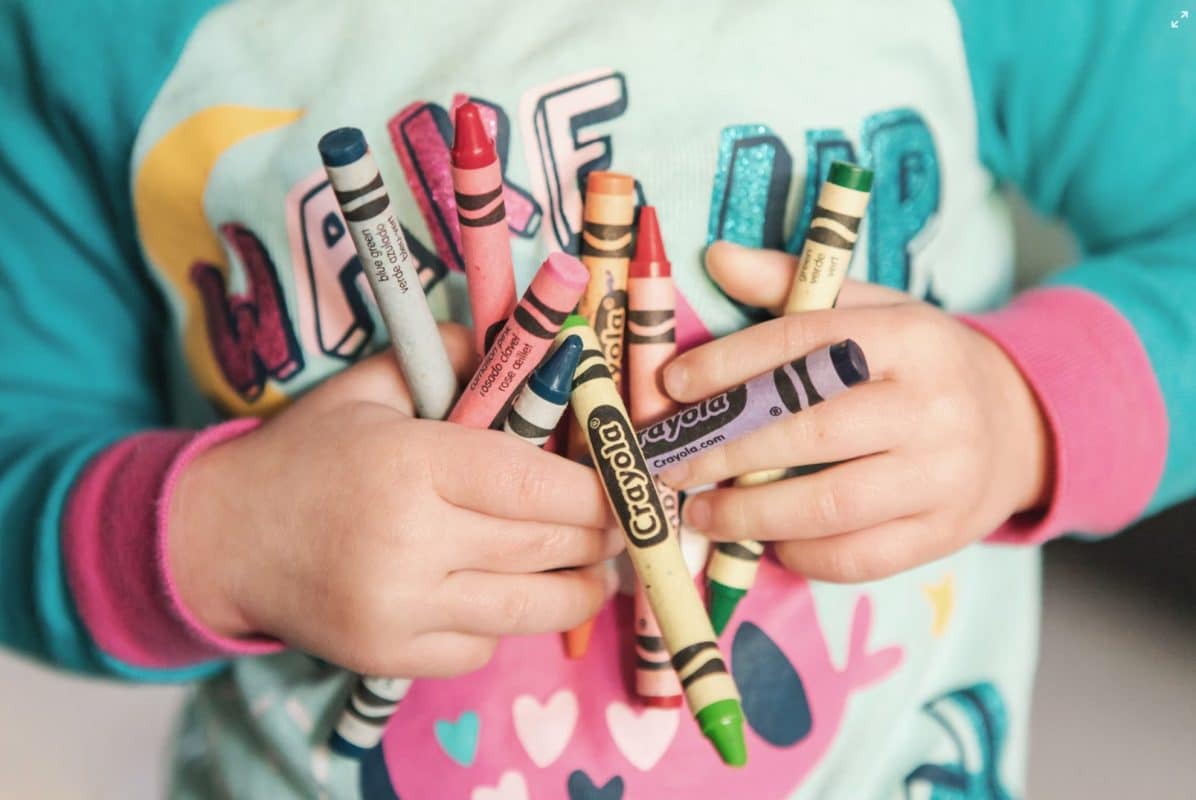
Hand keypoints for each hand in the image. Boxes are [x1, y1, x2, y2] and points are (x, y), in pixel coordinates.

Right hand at [169, 323, 618, 677]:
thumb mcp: (371, 386)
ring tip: (594, 568)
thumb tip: (531, 343)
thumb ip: (451, 355)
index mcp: (412, 462)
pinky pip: (484, 647)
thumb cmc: (308, 454)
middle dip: (602, 536)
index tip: (627, 484)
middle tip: (625, 523)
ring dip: (579, 588)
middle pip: (547, 546)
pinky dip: (508, 623)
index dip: (599, 488)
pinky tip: (504, 594)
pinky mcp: (391, 657)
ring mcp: (400, 609)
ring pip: (531, 609)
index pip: (538, 482)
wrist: (224, 537)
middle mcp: (410, 541)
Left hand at [658, 242, 1051, 582]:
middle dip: (726, 451)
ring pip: (828, 505)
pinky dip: (799, 553)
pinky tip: (765, 539)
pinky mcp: (943, 534)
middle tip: (671, 463)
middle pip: (810, 431)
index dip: (730, 365)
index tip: (673, 386)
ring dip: (749, 514)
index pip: (806, 344)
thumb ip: (793, 287)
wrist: (1018, 425)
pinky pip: (856, 557)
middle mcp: (932, 407)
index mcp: (911, 338)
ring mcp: (943, 477)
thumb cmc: (918, 364)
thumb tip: (716, 257)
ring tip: (700, 512)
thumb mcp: (871, 311)